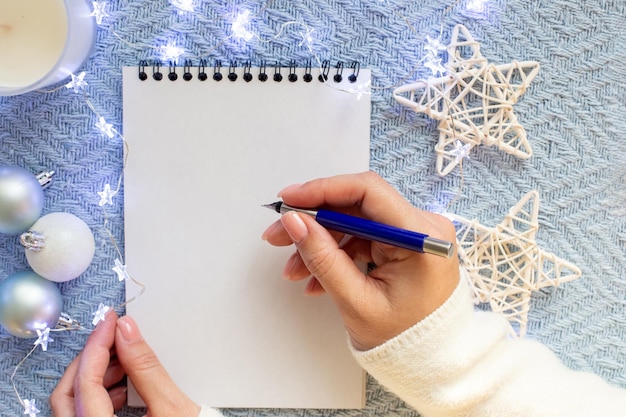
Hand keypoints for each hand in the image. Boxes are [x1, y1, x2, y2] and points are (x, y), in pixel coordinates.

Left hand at [50, 311, 200, 416]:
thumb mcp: (172, 406)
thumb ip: (146, 367)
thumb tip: (128, 332)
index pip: (85, 384)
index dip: (97, 346)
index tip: (111, 322)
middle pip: (66, 395)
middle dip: (89, 359)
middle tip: (113, 335)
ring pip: (72, 406)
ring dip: (93, 376)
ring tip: (125, 359)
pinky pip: (83, 415)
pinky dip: (98, 394)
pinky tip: (124, 385)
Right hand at [262, 171, 459, 350]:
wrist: (431, 361)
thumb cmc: (406, 340)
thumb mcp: (357, 301)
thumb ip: (323, 258)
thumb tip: (294, 221)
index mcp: (421, 237)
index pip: (367, 191)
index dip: (322, 190)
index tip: (289, 201)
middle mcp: (423, 227)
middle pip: (357, 206)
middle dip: (314, 220)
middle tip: (278, 236)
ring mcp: (414, 235)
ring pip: (355, 223)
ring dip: (321, 242)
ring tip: (294, 269)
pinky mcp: (405, 245)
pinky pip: (363, 237)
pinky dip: (338, 253)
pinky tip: (316, 277)